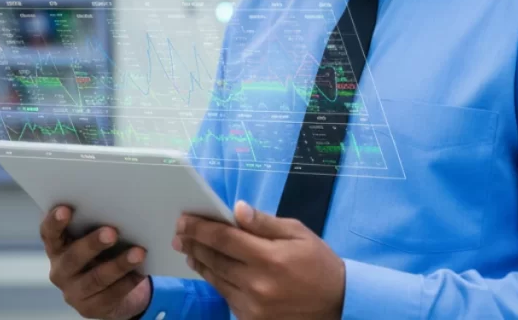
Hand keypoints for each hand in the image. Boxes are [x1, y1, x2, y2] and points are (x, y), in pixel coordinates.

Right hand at [42, 205, 151, 319]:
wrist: (116, 290)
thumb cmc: (105, 252)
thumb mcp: (97, 238)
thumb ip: (98, 226)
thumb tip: (120, 209)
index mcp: (57, 247)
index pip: (49, 233)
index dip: (54, 222)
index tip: (66, 209)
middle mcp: (60, 271)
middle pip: (72, 258)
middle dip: (92, 244)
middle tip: (112, 232)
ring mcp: (73, 292)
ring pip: (95, 278)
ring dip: (118, 265)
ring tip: (138, 253)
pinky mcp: (90, 308)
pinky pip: (110, 295)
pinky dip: (127, 282)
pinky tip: (140, 273)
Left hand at [175, 201, 345, 319]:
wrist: (338, 303)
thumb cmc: (318, 263)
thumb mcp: (298, 233)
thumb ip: (264, 222)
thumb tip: (237, 208)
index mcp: (269, 258)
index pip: (224, 239)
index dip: (200, 228)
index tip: (184, 220)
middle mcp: (257, 284)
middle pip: (214, 259)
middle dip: (193, 244)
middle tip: (179, 233)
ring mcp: (252, 305)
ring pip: (215, 279)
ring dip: (199, 262)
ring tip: (189, 250)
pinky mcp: (251, 319)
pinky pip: (226, 296)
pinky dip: (215, 280)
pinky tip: (209, 269)